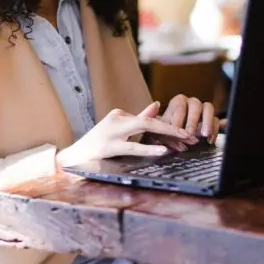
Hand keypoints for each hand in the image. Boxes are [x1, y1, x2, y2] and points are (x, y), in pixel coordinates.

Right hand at [55, 102, 195, 169]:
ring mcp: (112, 132)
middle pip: (149, 120)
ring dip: (166, 133)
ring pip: (144, 127)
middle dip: (171, 127)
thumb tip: (156, 105)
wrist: (73, 158)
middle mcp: (117, 119)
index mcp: (119, 115)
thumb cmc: (96, 144)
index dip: (168, 126)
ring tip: (182, 139)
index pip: (148, 119)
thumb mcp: (117, 130)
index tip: (184, 133)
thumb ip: (137, 118)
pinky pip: (132, 146)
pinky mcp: (109, 147)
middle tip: (190, 135)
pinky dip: (149, 147)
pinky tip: (163, 150)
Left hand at [160, 93, 219, 146]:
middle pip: (195, 105)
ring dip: (207, 122)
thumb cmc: (166, 131)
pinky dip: (215, 130)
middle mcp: (192, 102)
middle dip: (192, 120)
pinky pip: (216, 121)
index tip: (176, 131)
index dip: (177, 119)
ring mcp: (203, 110)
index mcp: (178, 102)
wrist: (175, 137)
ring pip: (209, 108)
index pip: (179, 107)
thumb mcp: (160, 129)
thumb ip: (161, 128)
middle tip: (189, 134)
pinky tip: (210, 141)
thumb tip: (162, 120)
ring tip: (204, 135)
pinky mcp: (212, 119)